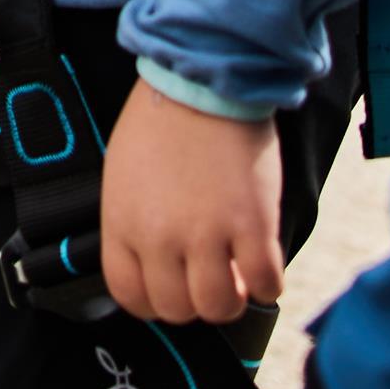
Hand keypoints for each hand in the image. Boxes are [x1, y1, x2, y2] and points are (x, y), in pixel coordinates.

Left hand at [102, 76, 283, 325]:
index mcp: (122, 223)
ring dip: (230, 299)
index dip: (154, 301)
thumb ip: (134, 222)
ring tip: (237, 274)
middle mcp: (159, 237)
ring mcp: (206, 234)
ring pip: (217, 307)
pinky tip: (264, 267)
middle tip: (209, 277)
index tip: (172, 288)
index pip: (129, 295)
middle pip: (175, 309)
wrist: (202, 79)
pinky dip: (267, 286)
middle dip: (194, 300)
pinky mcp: (251, 225)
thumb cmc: (163, 119)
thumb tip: (154, 262)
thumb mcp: (124, 175)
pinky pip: (264, 285)